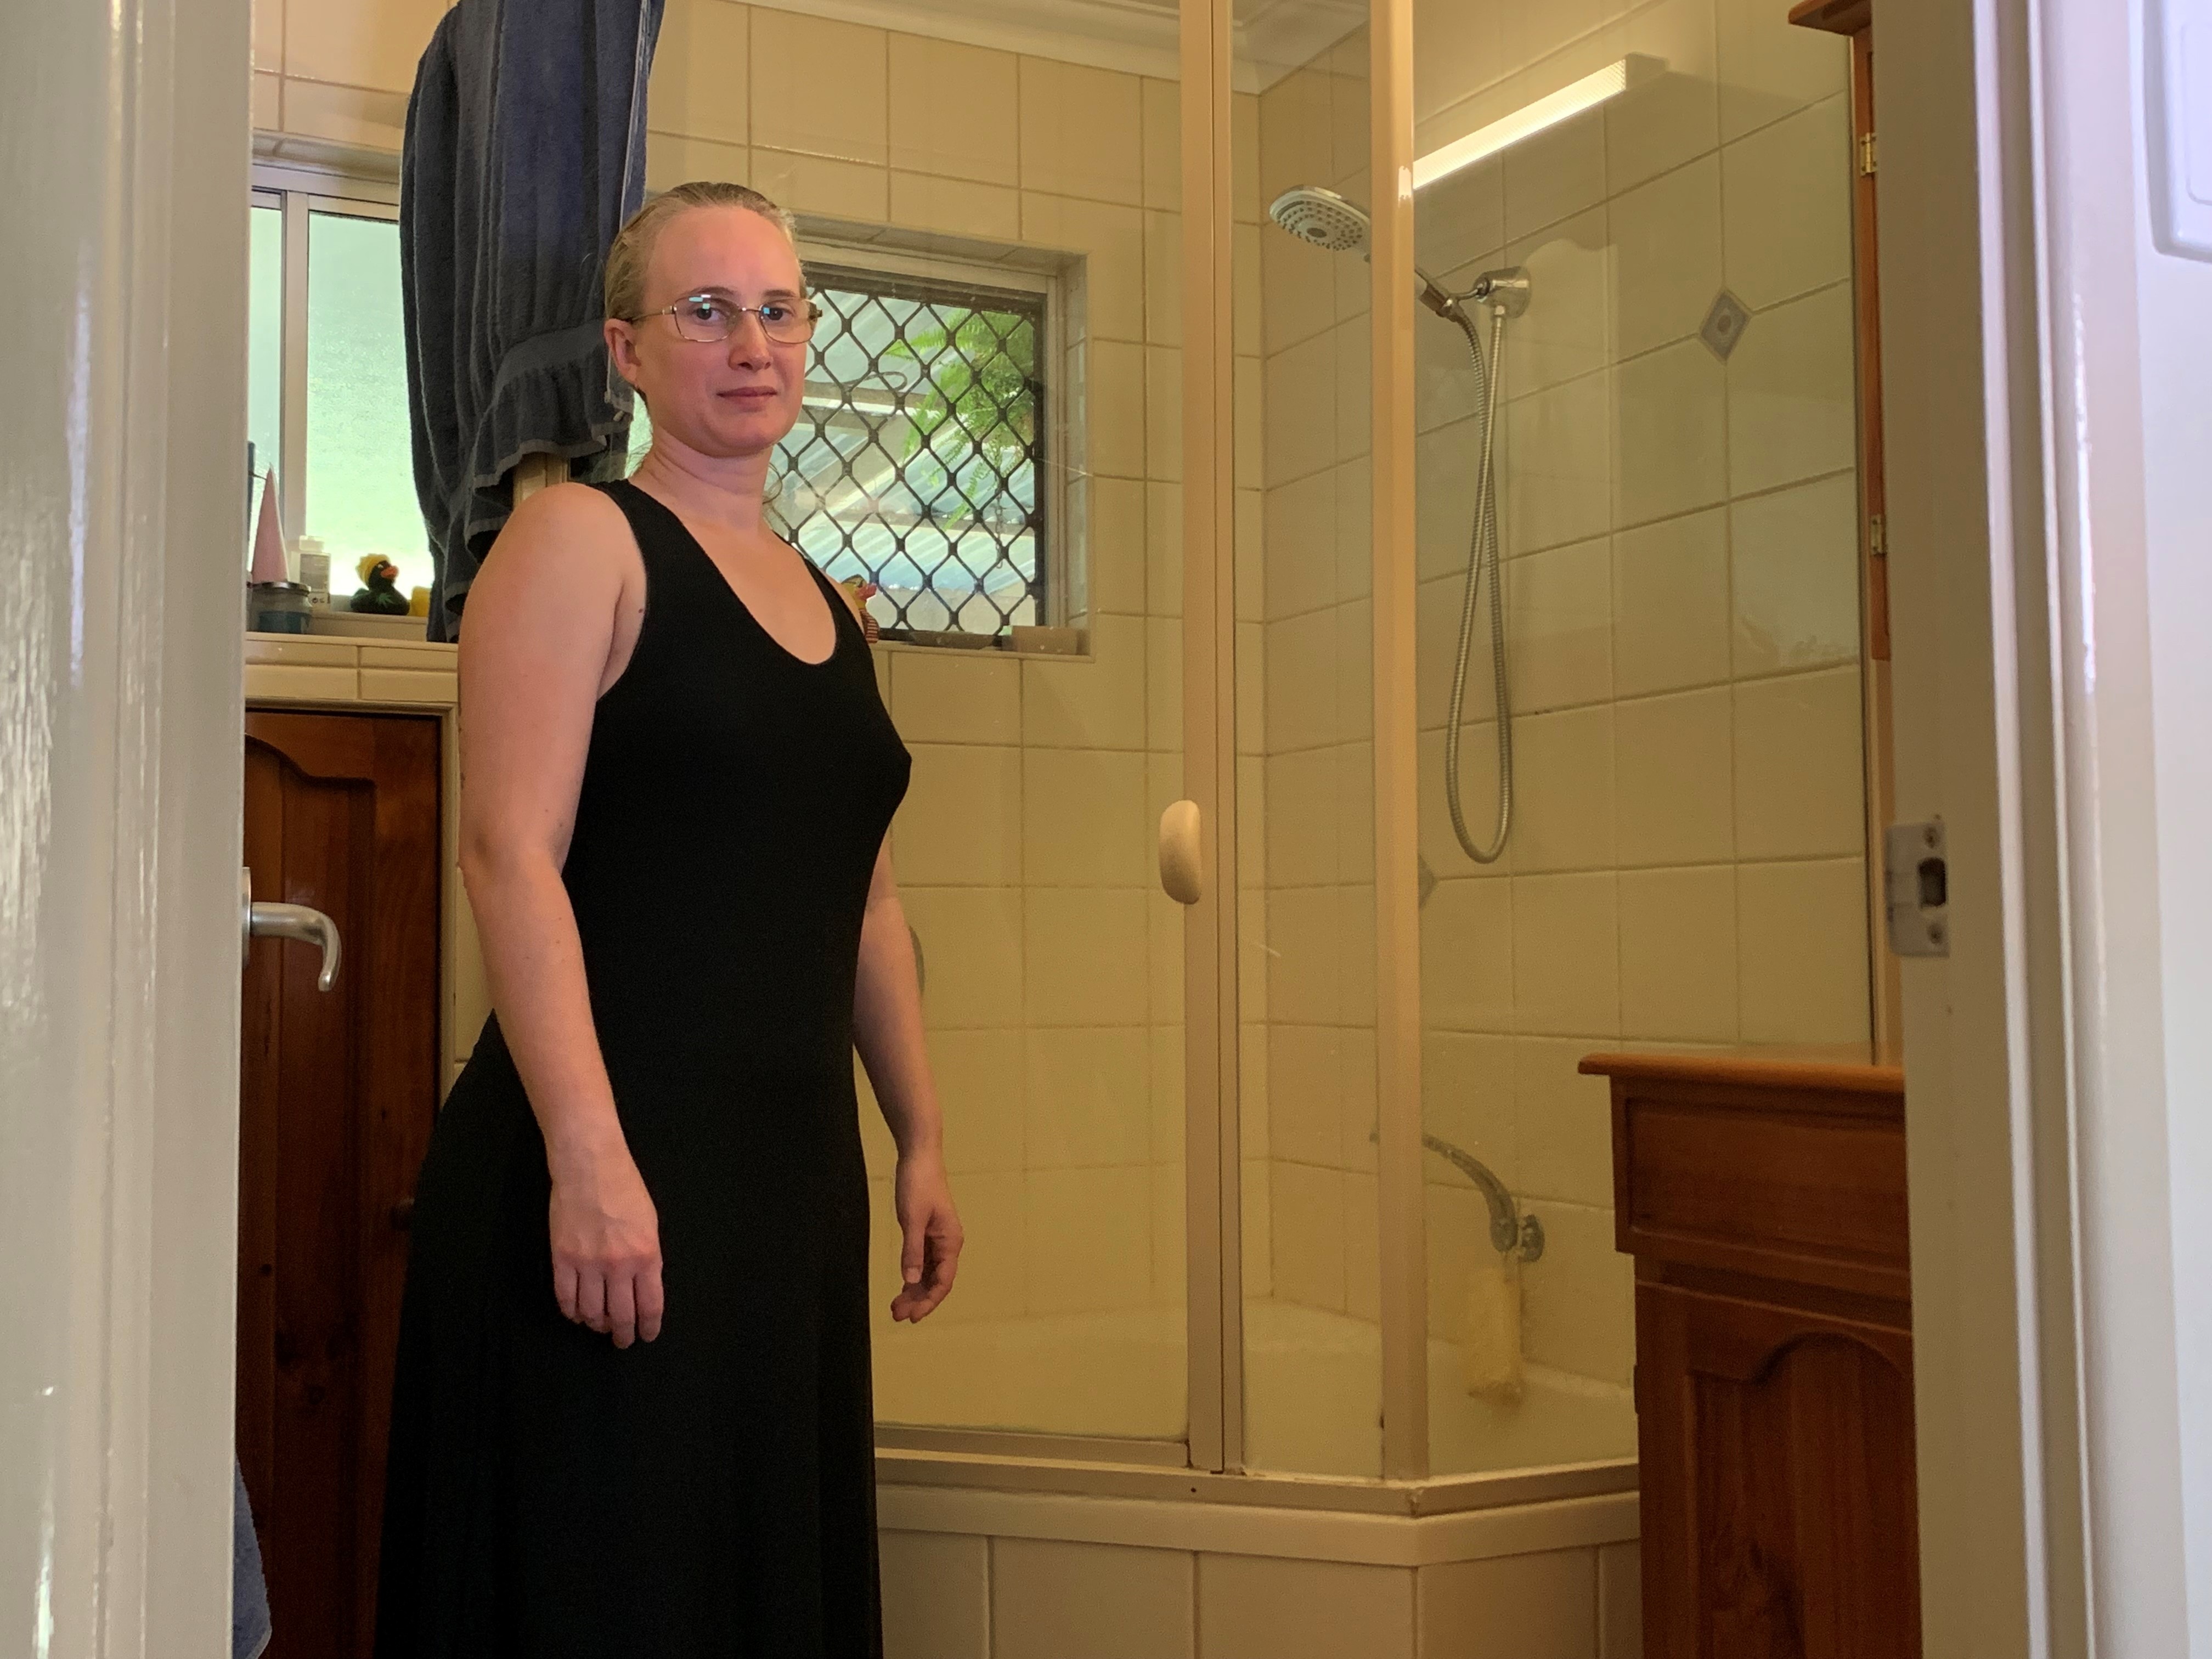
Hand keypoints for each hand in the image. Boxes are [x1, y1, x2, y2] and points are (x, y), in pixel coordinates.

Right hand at [548, 1147, 663, 1347]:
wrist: (590, 1167)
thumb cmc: (625, 1189)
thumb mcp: (650, 1225)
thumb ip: (647, 1258)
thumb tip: (641, 1287)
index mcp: (647, 1256)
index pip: (649, 1306)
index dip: (648, 1327)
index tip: (646, 1335)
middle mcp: (619, 1266)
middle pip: (620, 1315)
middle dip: (623, 1334)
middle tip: (623, 1341)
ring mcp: (588, 1264)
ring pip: (591, 1311)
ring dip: (596, 1325)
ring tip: (599, 1327)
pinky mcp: (562, 1259)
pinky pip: (565, 1297)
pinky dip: (571, 1312)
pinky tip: (577, 1314)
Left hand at [891, 1151, 960, 1321]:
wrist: (919, 1157)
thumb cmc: (918, 1184)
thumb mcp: (912, 1219)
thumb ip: (912, 1251)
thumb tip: (911, 1281)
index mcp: (950, 1241)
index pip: (943, 1281)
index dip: (928, 1302)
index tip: (912, 1316)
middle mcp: (948, 1244)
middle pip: (936, 1281)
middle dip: (919, 1300)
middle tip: (897, 1315)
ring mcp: (938, 1239)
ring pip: (929, 1274)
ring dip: (915, 1291)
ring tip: (895, 1307)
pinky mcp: (928, 1233)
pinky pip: (923, 1263)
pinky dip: (913, 1276)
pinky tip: (903, 1287)